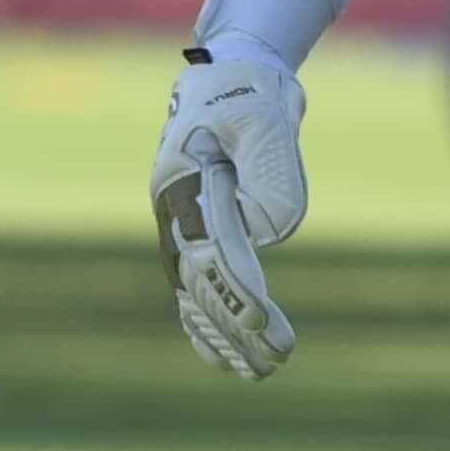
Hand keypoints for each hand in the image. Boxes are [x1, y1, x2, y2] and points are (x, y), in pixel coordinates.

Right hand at [151, 30, 310, 377]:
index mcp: (182, 184)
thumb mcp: (266, 119)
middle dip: (238, 326)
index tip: (265, 324)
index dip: (239, 291)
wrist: (233, 76)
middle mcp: (173, 213)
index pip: (212, 250)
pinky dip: (209, 326)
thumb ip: (271, 169)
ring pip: (197, 295)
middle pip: (203, 283)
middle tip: (276, 361)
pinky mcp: (194, 234)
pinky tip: (224, 360)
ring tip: (257, 373)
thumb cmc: (250, 93)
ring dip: (225, 336)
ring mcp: (178, 227)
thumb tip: (271, 232)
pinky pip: (195, 290)